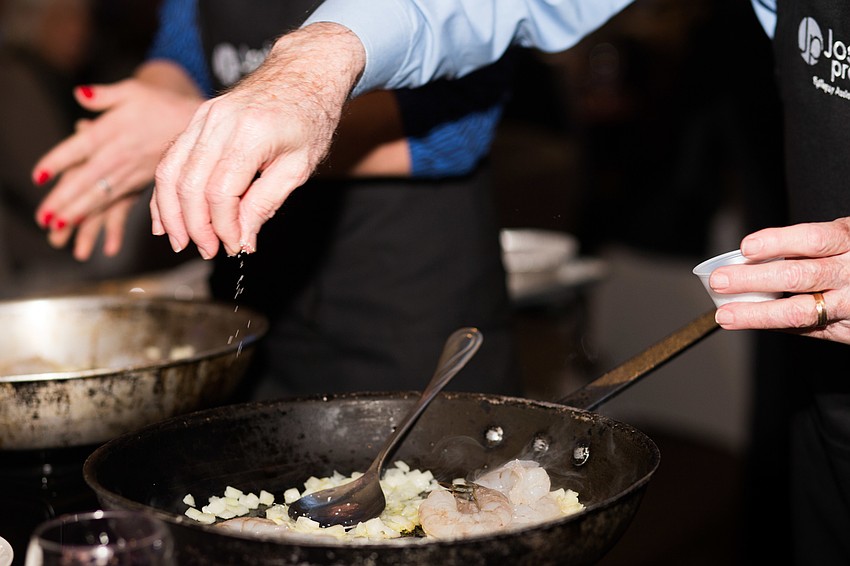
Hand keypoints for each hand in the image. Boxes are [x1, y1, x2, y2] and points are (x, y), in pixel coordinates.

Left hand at [32, 64, 202, 259]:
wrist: (195, 124)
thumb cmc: (162, 105)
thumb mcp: (132, 91)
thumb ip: (103, 95)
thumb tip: (79, 95)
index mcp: (113, 130)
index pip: (79, 148)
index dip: (58, 162)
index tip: (39, 177)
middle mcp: (120, 155)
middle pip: (87, 179)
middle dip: (64, 200)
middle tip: (44, 217)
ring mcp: (132, 172)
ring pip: (102, 195)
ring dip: (79, 212)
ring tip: (59, 226)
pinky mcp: (142, 183)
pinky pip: (119, 202)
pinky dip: (103, 216)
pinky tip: (89, 225)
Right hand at [151, 22, 365, 258]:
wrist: (305, 72)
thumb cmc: (310, 117)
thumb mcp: (299, 167)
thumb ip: (266, 203)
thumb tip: (242, 239)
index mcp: (251, 133)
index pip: (221, 192)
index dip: (224, 227)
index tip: (235, 247)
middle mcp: (220, 121)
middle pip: (189, 184)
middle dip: (194, 226)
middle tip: (207, 250)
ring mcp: (203, 116)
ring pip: (170, 171)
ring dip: (172, 212)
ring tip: (182, 241)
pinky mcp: (197, 118)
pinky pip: (171, 158)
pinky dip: (165, 190)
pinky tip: (166, 217)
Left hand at [709, 217, 849, 343]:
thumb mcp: (844, 240)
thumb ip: (809, 248)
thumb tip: (750, 258)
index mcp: (849, 241)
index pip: (813, 239)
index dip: (778, 242)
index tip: (746, 247)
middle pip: (800, 276)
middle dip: (754, 279)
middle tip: (720, 281)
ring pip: (800, 311)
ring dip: (757, 313)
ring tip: (726, 315)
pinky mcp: (848, 329)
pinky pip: (807, 329)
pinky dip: (776, 325)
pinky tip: (752, 321)